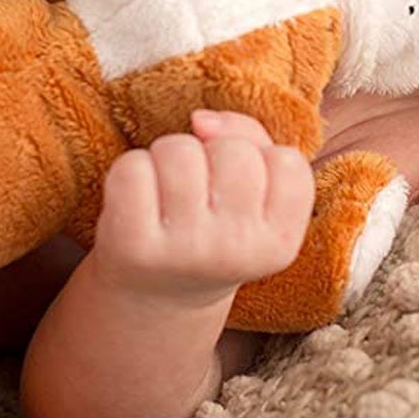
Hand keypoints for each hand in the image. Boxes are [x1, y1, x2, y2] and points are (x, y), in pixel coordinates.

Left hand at [93, 110, 316, 307]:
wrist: (159, 296)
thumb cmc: (215, 229)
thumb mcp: (255, 197)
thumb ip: (251, 138)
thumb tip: (201, 121)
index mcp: (280, 243)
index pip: (288, 161)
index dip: (261, 160)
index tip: (243, 190)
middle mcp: (236, 249)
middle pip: (233, 150)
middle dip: (211, 153)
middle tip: (201, 190)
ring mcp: (184, 248)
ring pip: (180, 150)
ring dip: (168, 157)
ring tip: (168, 192)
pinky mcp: (133, 243)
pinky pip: (132, 167)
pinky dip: (131, 171)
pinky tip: (139, 201)